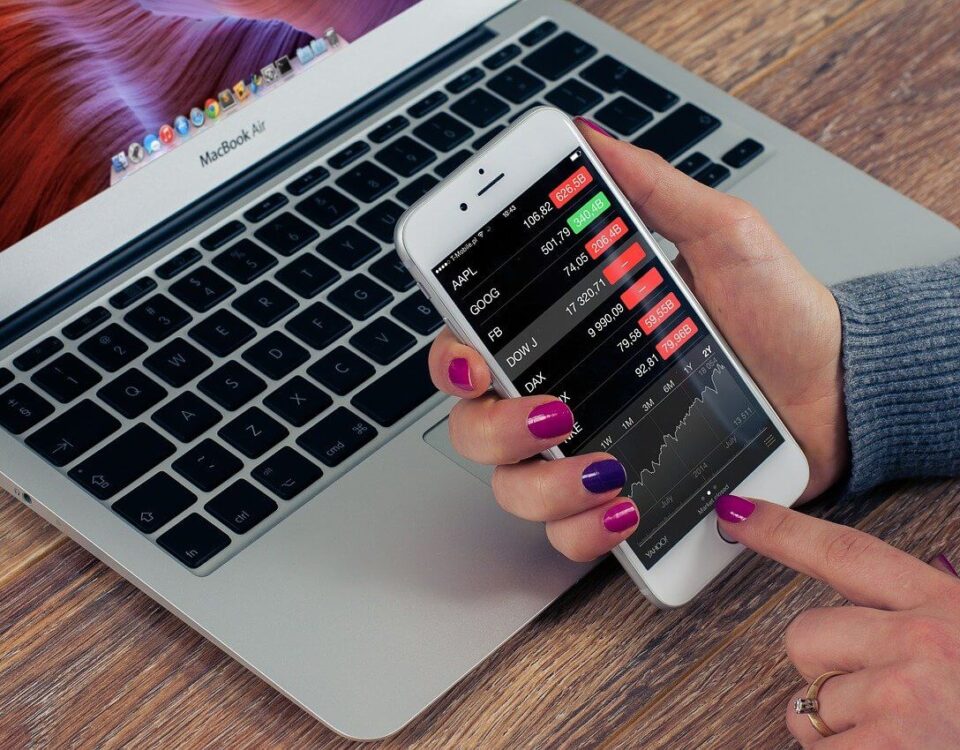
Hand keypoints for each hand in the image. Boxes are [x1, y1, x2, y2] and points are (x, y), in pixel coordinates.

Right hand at [427, 122, 847, 560]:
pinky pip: (569, 534)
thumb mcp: (721, 235)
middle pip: (474, 426)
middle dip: (498, 427)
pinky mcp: (621, 501)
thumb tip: (590, 138)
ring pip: (513, 488)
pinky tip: (626, 505)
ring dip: (548, 486)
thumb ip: (651, 191)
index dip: (452, 359)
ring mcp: (586, 454)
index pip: (473, 346)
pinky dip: (585, 530)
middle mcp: (564, 396)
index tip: (474, 362)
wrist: (836, 388)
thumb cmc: (778, 313)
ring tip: (610, 468)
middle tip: (556, 413)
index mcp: (567, 334)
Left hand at [716, 494, 959, 747]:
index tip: (735, 513)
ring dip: (840, 733)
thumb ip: (925, 626)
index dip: (784, 530)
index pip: (846, 553)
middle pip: (804, 635)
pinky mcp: (890, 749)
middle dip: (825, 673)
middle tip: (883, 704)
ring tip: (907, 740)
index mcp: (948, 606)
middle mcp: (923, 640)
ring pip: (806, 705)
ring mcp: (904, 696)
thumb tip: (867, 624)